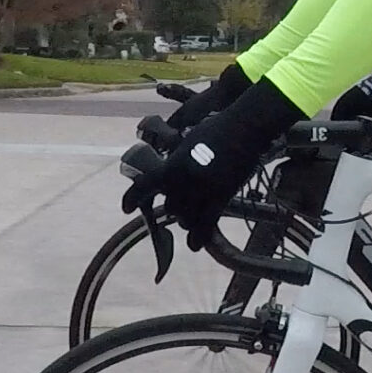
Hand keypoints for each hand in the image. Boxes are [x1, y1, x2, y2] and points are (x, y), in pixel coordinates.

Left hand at [122, 75, 303, 250]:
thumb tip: (171, 169)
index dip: (132, 199)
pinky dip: (199, 237)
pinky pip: (207, 225)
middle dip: (172, 207)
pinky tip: (194, 245)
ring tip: (188, 219)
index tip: (126, 208)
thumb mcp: (189, 141)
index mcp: (174, 164)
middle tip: (176, 205)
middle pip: (170, 206)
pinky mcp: (222, 197)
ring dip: (185, 220)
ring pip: (186, 218)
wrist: (245, 127)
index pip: (146, 185)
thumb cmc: (218, 127)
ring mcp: (205, 191)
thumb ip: (178, 159)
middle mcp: (186, 180)